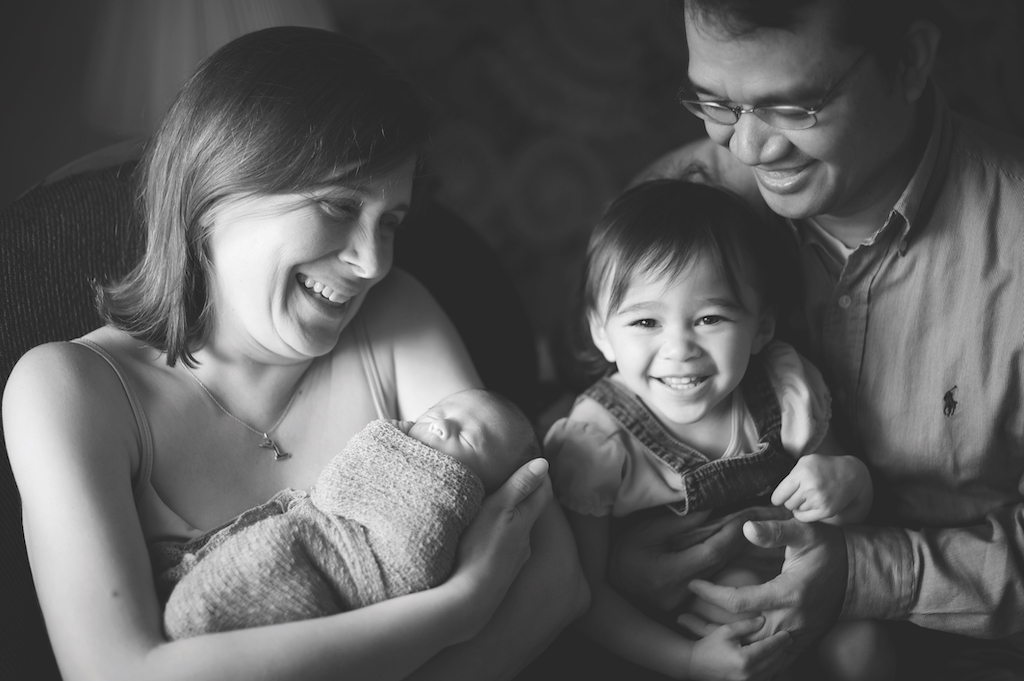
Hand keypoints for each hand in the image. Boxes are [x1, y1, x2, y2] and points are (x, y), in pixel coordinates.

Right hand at [447, 458, 551, 636]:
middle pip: (531, 513)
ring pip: (517, 532)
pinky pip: (504, 549)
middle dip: (525, 497)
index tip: (534, 462)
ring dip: (511, 519)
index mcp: (526, 522)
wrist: (468, 598)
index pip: (542, 493)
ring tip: (497, 508)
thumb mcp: (498, 509)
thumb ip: (519, 486)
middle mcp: (525, 542)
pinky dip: (500, 538)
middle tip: (513, 479)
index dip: (539, 476)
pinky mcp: (500, 574)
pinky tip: (488, 539)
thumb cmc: (480, 549)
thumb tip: (544, 464)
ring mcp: (514, 560)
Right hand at [608, 506, 788, 610]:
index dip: (730, 535)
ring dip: (732, 552)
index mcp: (667, 573)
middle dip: (738, 542)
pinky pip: (708, 579)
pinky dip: (720, 561)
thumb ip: (679, 523)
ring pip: (716, 574)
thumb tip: (711, 509)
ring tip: (749, 532)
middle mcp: (678, 591)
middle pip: (718, 565)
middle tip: (756, 521)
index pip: (710, 553)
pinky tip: (732, 548)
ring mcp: (681, 601)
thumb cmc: (624, 550)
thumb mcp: (647, 530)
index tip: (745, 517)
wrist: (608, 579)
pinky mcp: (683, 602)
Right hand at [687, 617, 790, 680]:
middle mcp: (748, 674)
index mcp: (744, 659)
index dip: (779, 640)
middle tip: (789, 640)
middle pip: (774, 661)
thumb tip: (763, 620)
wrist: (695, 665)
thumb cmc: (709, 646)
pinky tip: (774, 662)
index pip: (769, 648)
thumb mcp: (726, 631)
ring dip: (779, 661)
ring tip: (784, 650)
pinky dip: (771, 670)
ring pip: (772, 672)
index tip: (787, 633)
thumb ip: (745, 625)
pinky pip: (764, 678)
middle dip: (783, 650)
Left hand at [688, 519, 847, 662]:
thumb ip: (775, 531)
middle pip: (740, 634)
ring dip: (724, 644)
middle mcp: (791, 620)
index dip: (711, 594)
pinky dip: (747, 655)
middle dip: (708, 627)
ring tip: (693, 633)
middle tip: (680, 616)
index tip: (692, 584)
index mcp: (788, 593)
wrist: (861, 576)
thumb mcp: (805, 532)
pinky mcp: (801, 642)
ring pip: (753, 651)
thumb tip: (746, 527)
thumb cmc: (830, 549)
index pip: (738, 601)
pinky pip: (770, 658)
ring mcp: (797, 635)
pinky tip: (725, 647)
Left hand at [771, 455, 864, 522]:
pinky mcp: (826, 510)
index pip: (779, 494)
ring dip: (799, 506)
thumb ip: (790, 476)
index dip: (777, 498)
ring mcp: (819, 500)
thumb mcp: (805, 462)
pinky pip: (805, 518)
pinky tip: (809, 506)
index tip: (778, 499)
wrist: (850, 475)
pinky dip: (804, 514)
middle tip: (798, 495)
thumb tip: (775, 495)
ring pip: (796, 510)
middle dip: (789, 501)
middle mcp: (810, 487)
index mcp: (802, 473)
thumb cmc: (823, 467)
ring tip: (808, 497)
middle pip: (787, 503)